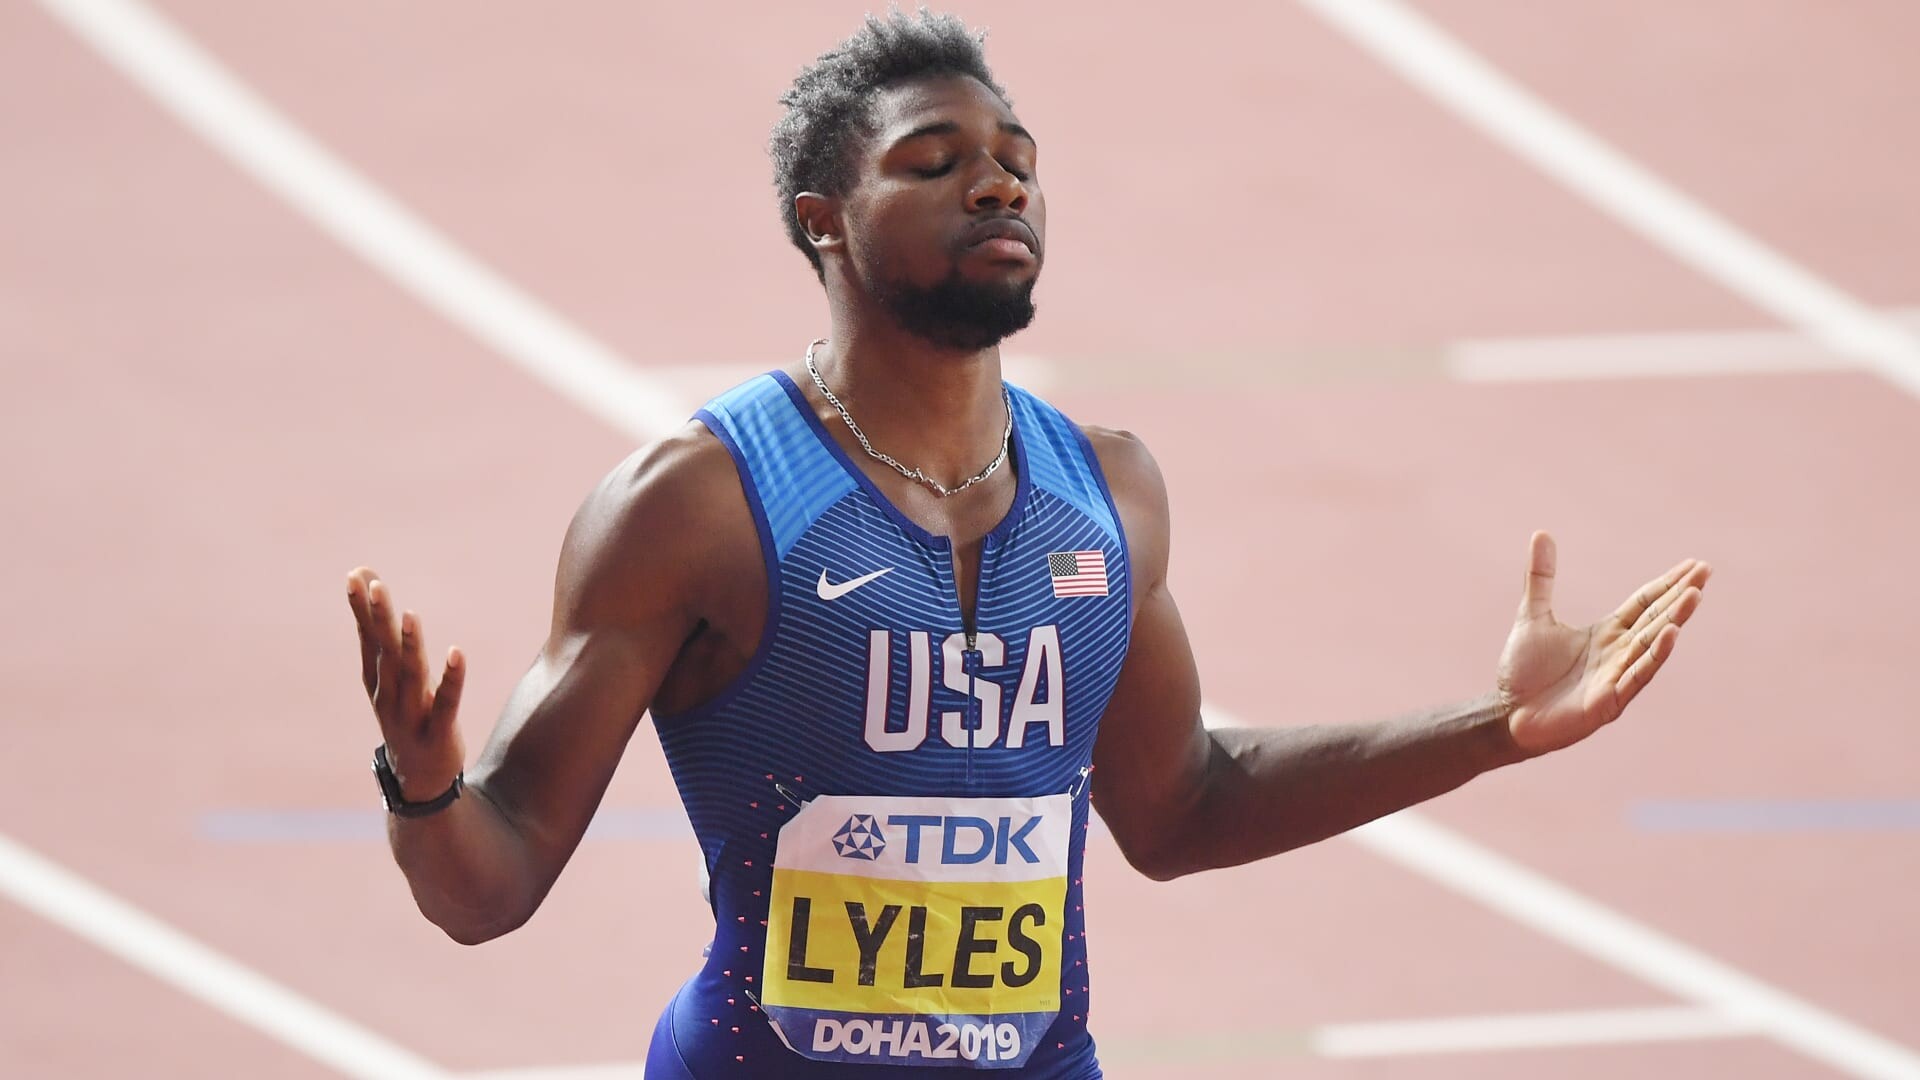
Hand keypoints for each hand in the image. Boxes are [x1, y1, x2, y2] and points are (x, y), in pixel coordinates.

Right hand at [346, 568, 467, 799]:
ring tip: (410, 615)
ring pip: (410, 676)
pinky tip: (458, 654)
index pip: (368, 640)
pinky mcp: (438, 733)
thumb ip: (381, 637)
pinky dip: (452, 680)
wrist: (418, 781)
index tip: (355, 575)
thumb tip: (369, 586)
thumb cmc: (407, 716)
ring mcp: (411, 716)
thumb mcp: (392, 679)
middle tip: (375, 586)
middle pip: (384, 653)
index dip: (361, 609)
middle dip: (378, 619)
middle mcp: (389, 697)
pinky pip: (446, 704)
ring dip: (410, 645)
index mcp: (377, 682)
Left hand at [1497, 532, 1709, 755]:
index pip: (1645, 603)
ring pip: (1651, 645)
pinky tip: (1671, 635)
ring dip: (1674, 620)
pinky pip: (1636, 676)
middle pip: (1655, 619)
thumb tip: (1542, 533)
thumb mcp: (1532, 616)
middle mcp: (1618, 653)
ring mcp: (1616, 677)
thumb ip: (1541, 578)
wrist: (1506, 715)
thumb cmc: (1523, 673)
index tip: (1694, 564)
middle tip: (1705, 572)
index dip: (1668, 584)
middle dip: (1680, 596)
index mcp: (1606, 633)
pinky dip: (1653, 656)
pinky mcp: (1608, 702)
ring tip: (1694, 596)